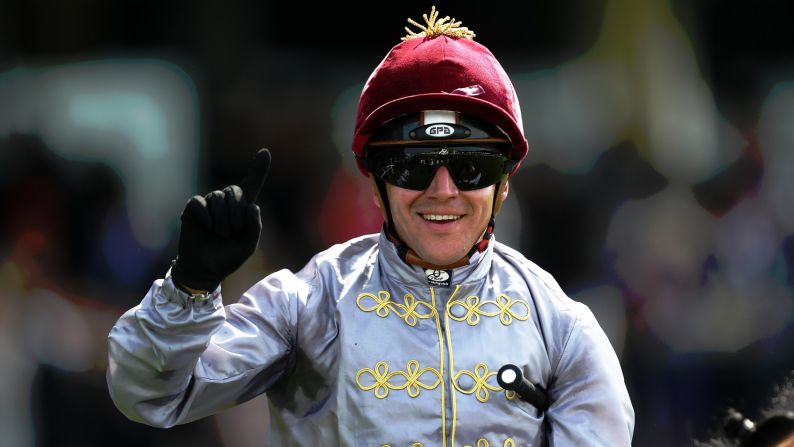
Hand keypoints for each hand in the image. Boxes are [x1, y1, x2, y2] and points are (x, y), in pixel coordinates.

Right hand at [171, 148, 270, 291]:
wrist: (205, 271)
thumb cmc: (228, 257)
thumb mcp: (247, 246)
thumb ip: (254, 227)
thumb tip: (252, 205)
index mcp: (243, 209)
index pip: (252, 184)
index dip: (258, 168)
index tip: (265, 152)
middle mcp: (226, 203)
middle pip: (234, 190)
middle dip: (236, 210)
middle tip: (233, 229)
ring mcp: (209, 204)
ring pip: (217, 197)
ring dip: (221, 219)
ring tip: (219, 234)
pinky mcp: (193, 210)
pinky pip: (199, 203)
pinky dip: (206, 216)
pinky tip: (207, 227)